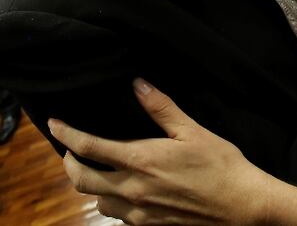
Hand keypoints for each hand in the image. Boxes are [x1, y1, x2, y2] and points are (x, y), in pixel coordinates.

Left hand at [50, 79, 272, 224]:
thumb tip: (138, 84)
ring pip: (97, 201)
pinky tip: (124, 190)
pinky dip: (112, 201)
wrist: (242, 206)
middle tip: (69, 149)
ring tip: (97, 169)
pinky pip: (117, 216)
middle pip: (81, 180)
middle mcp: (133, 190)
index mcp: (141, 161)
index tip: (54, 124)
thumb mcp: (192, 131)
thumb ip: (161, 108)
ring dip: (90, 184)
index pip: (89, 148)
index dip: (66, 134)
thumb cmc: (221, 165)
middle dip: (69, 163)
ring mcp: (139, 214)